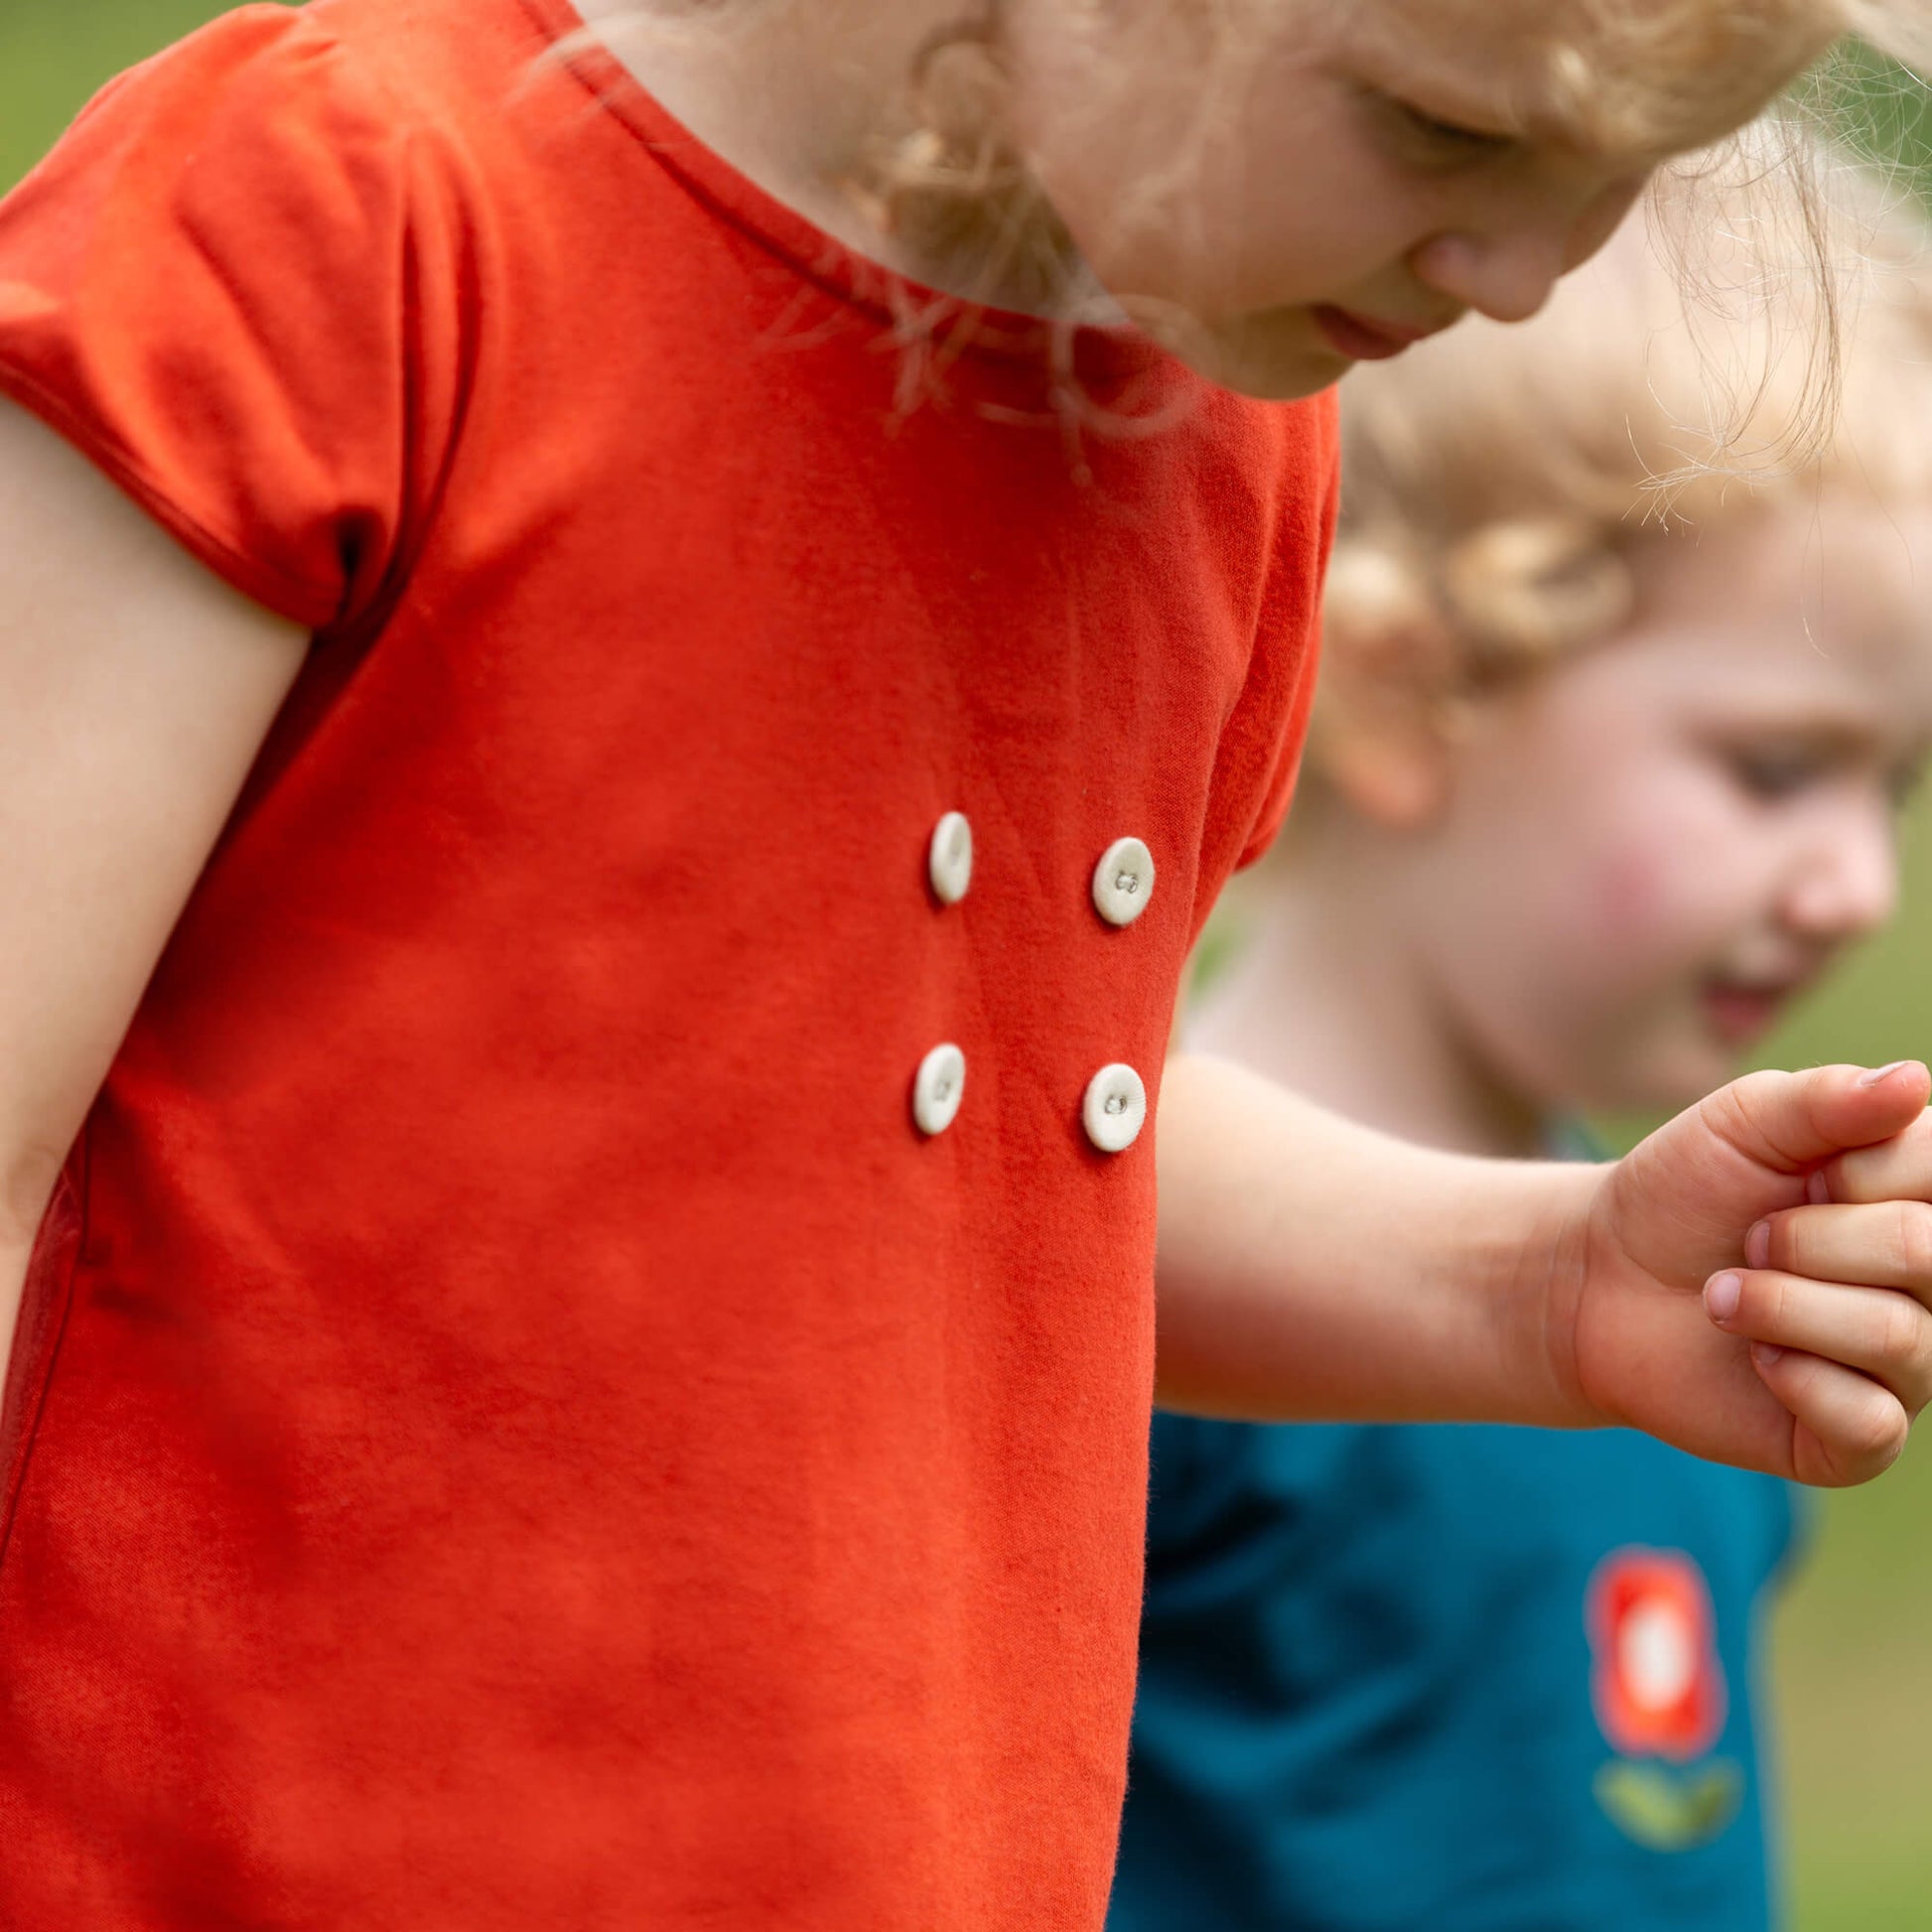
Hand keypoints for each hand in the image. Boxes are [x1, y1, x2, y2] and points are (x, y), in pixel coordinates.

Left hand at [1559, 1061, 1931, 1486]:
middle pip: (1928, 1253)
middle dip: (1805, 1239)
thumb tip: (1916, 1080)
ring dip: (1777, 1304)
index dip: (1854, 1170)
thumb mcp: (1742, 1122)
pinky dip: (1791, 1377)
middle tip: (1749, 1239)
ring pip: (1898, 1338)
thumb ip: (1828, 1099)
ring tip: (1724, 1294)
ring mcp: (1906, 1366)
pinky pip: (1869, 1422)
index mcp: (1920, 1198)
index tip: (1799, 1175)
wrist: (1602, 1277)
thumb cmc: (1683, 1192)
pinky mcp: (1859, 1439)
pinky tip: (1753, 1357)